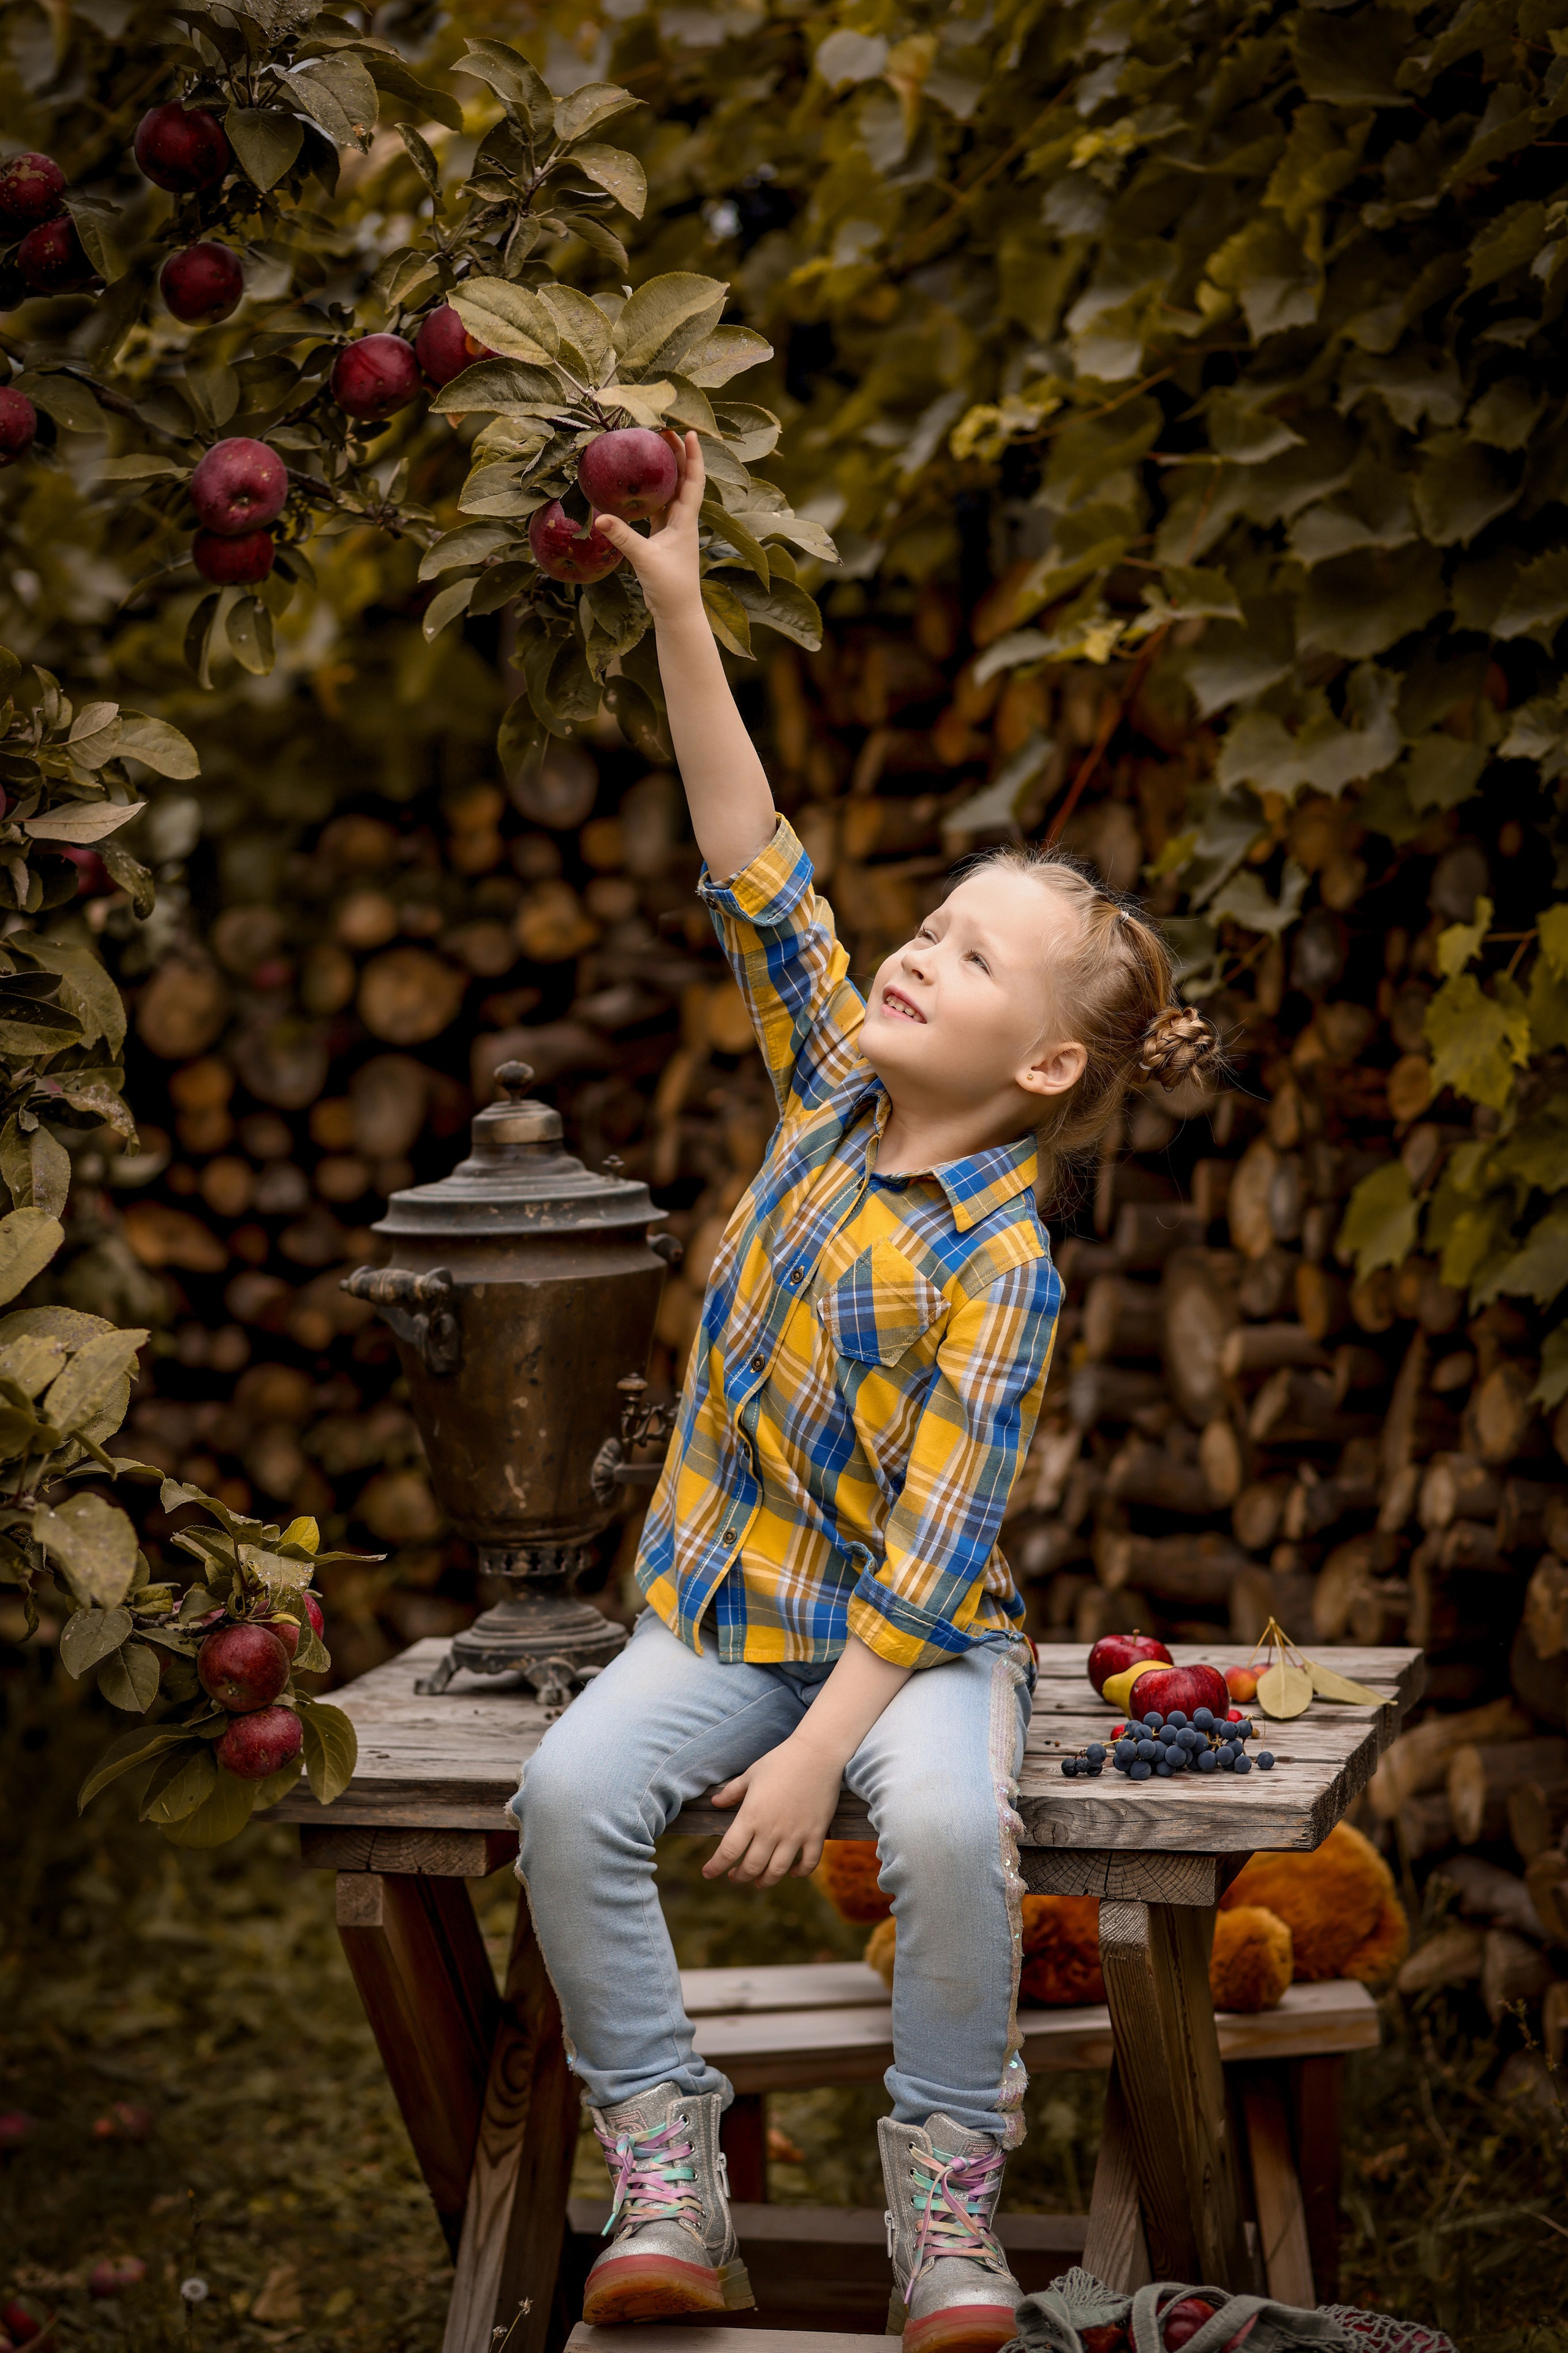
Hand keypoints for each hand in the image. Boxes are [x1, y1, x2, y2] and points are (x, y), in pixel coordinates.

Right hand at [591, 428, 704, 625]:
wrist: (677, 612)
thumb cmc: (669, 587)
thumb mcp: (645, 560)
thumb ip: (623, 538)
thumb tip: (600, 518)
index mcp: (685, 520)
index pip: (693, 480)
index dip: (693, 455)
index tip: (688, 431)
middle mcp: (682, 520)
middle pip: (682, 479)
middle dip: (676, 454)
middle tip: (663, 430)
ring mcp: (673, 529)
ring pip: (670, 492)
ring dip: (664, 471)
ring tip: (652, 449)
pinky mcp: (662, 538)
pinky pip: (656, 508)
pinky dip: (649, 494)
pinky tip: (637, 485)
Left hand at [701, 1730, 845, 1888]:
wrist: (817, 1753)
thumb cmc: (781, 1760)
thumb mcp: (751, 1774)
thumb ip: (732, 1792)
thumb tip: (714, 1802)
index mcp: (751, 1816)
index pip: (728, 1851)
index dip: (716, 1867)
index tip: (708, 1874)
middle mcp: (771, 1830)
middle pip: (751, 1867)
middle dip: (740, 1876)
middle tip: (735, 1877)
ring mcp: (795, 1834)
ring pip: (777, 1871)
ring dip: (765, 1881)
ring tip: (759, 1882)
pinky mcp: (816, 1834)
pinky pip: (809, 1863)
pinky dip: (800, 1873)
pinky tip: (793, 1873)